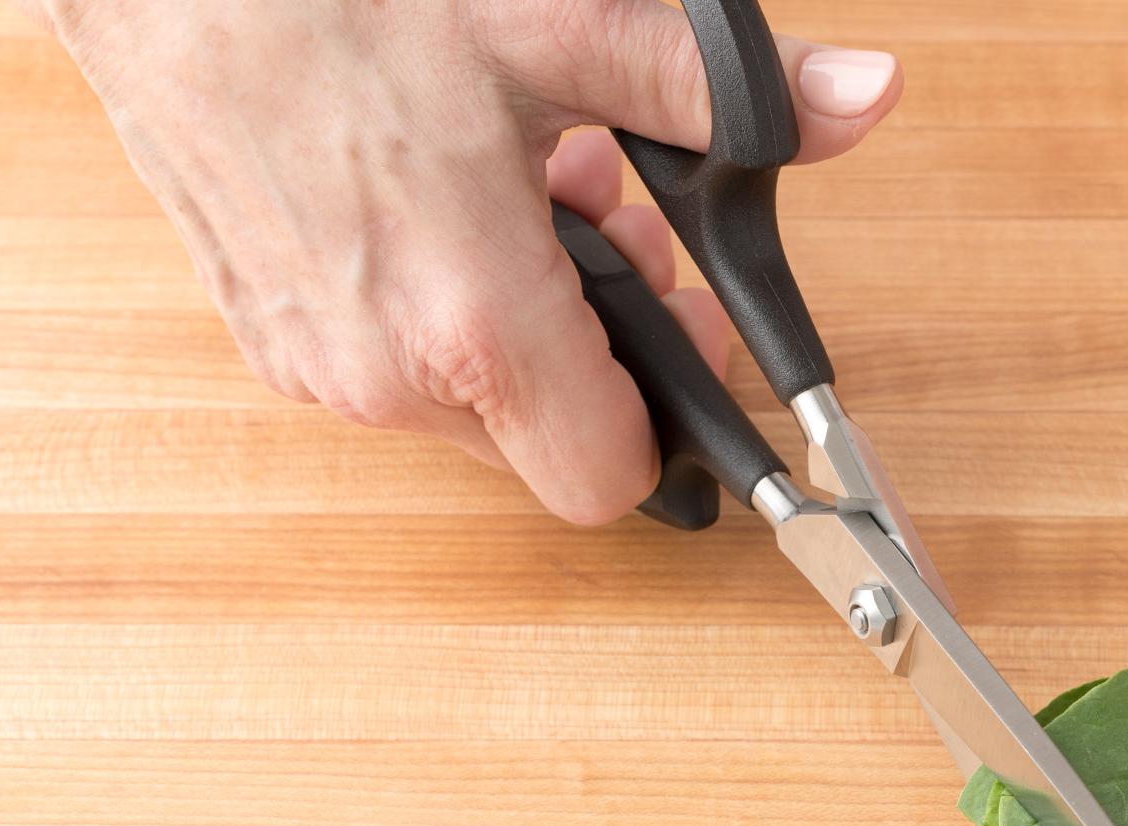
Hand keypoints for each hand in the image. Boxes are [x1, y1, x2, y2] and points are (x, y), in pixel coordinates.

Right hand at [22, 0, 900, 521]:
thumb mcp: (556, 27)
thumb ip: (715, 92)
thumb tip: (857, 100)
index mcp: (473, 323)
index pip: (611, 478)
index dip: (670, 420)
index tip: (683, 338)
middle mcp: (388, 375)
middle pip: (551, 439)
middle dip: (607, 342)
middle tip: (613, 223)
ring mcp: (318, 367)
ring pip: (477, 405)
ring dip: (527, 318)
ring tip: (527, 187)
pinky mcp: (270, 341)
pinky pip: (398, 368)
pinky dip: (444, 306)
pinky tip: (444, 196)